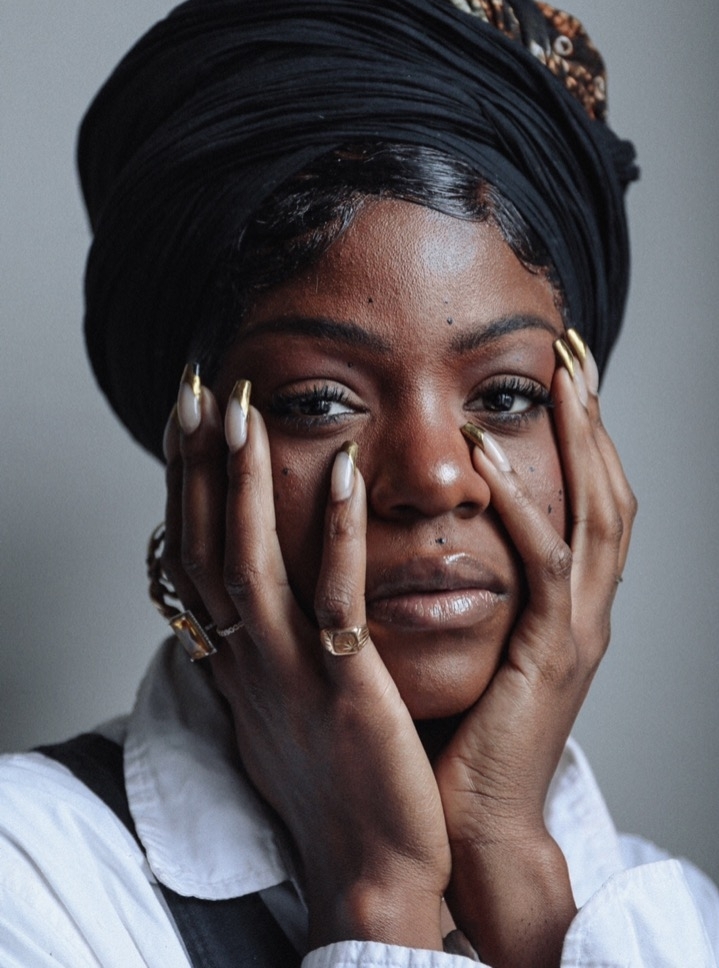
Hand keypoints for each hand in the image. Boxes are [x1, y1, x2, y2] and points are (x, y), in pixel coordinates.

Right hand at [162, 372, 450, 950]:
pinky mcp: (345, 693)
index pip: (194, 555)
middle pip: (205, 547)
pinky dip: (336, 536)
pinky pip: (334, 604)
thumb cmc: (333, 784)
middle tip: (197, 391)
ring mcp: (292, 677)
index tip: (189, 419)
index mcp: (236, 660)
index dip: (187, 484)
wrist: (372, 869)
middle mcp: (248, 661)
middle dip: (197, 467)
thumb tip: (241, 601)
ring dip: (245, 485)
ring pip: (250, 566)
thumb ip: (260, 644)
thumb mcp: (280, 704)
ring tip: (247, 413)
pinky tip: (347, 476)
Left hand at [435, 338, 636, 966]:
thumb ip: (467, 577)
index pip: (586, 497)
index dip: (582, 431)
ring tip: (559, 378)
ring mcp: (578, 632)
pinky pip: (550, 567)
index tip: (559, 370)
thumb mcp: (471, 636)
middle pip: (610, 490)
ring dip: (581, 443)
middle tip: (573, 351)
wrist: (471, 821)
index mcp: (566, 603)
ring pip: (598, 517)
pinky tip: (489, 461)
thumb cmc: (460, 729)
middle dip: (595, 419)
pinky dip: (526, 509)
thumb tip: (429, 517)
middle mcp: (585, 609)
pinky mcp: (553, 657)